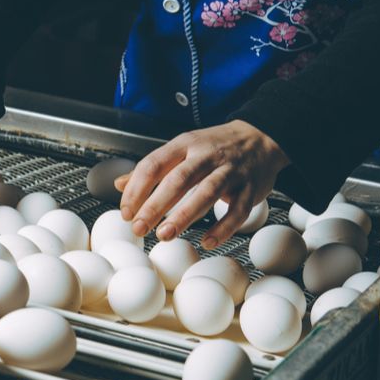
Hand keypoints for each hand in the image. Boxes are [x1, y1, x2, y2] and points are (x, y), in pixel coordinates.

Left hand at [115, 120, 289, 248]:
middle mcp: (206, 156)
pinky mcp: (250, 189)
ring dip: (183, 216)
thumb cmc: (214, 147)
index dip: (136, 189)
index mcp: (184, 144)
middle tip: (138, 228)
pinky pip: (237, 211)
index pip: (153, 165)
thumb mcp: (181, 148)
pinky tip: (207, 242)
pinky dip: (222, 228)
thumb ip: (152, 168)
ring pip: (206, 194)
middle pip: (177, 180)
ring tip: (164, 235)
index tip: (126, 212)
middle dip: (155, 206)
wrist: (261, 138)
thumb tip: (119, 185)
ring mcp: (230, 172)